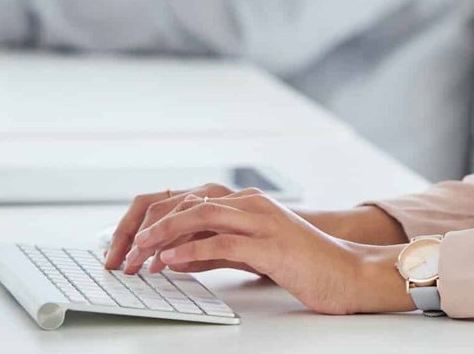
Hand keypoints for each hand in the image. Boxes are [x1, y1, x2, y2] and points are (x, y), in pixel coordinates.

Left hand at [105, 187, 414, 314]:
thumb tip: (174, 257)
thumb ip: (214, 250)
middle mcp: (250, 204)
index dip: (151, 221)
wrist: (349, 273)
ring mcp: (261, 220)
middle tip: (123, 255)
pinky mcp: (270, 244)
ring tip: (138, 256)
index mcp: (245, 202)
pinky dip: (192, 250)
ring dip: (162, 236)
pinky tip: (171, 261)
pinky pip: (222, 242)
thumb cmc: (304, 265)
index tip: (127, 246)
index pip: (185, 201)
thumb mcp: (251, 254)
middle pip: (185, 204)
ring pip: (199, 217)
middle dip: (148, 228)